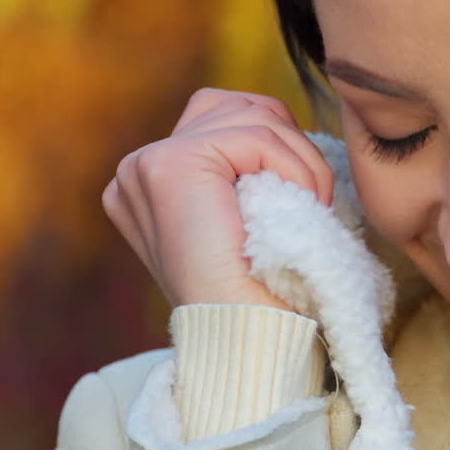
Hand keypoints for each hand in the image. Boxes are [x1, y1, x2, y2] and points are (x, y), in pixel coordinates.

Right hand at [101, 88, 332, 309]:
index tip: (298, 203)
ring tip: (309, 207)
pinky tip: (299, 206)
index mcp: (150, 181)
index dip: (279, 148)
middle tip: (312, 201)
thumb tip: (281, 121)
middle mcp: (137, 169)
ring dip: (300, 158)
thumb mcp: (246, 215)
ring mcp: (144, 164)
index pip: (227, 118)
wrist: (249, 344)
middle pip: (238, 105)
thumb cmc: (262, 292)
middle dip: (289, 144)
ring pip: (252, 113)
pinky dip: (295, 166)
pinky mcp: (168, 165)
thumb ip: (243, 167)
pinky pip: (256, 134)